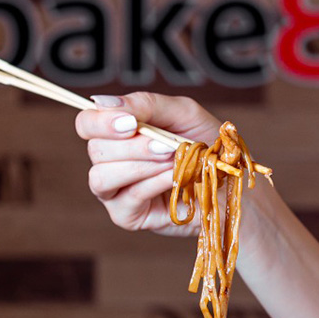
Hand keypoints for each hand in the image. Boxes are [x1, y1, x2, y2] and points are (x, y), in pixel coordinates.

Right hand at [75, 92, 219, 235]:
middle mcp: (110, 161)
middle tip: (168, 146)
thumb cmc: (207, 147)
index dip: (102, 122)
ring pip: (102, 176)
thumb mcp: (183, 114)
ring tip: (173, 161)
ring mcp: (115, 191)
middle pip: (95, 150)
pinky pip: (127, 197)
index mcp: (117, 133)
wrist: (232, 184)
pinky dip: (154, 183)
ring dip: (141, 165)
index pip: (87, 124)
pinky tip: (175, 178)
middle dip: (134, 146)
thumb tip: (102, 101)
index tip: (131, 123)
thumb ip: (145, 105)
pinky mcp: (127, 216)